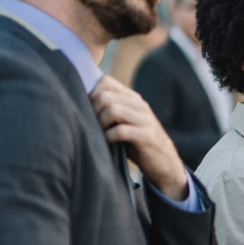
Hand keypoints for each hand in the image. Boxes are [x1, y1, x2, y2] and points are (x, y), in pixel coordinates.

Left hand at [90, 76, 187, 199]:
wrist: (165, 163)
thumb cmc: (137, 144)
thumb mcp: (126, 122)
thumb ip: (111, 110)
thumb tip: (77, 102)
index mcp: (133, 99)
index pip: (106, 81)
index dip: (91, 94)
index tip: (87, 110)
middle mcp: (140, 105)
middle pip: (105, 96)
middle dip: (93, 112)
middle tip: (92, 126)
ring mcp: (145, 120)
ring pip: (113, 110)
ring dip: (100, 124)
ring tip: (100, 135)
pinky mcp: (147, 136)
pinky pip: (121, 131)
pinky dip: (108, 137)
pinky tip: (108, 143)